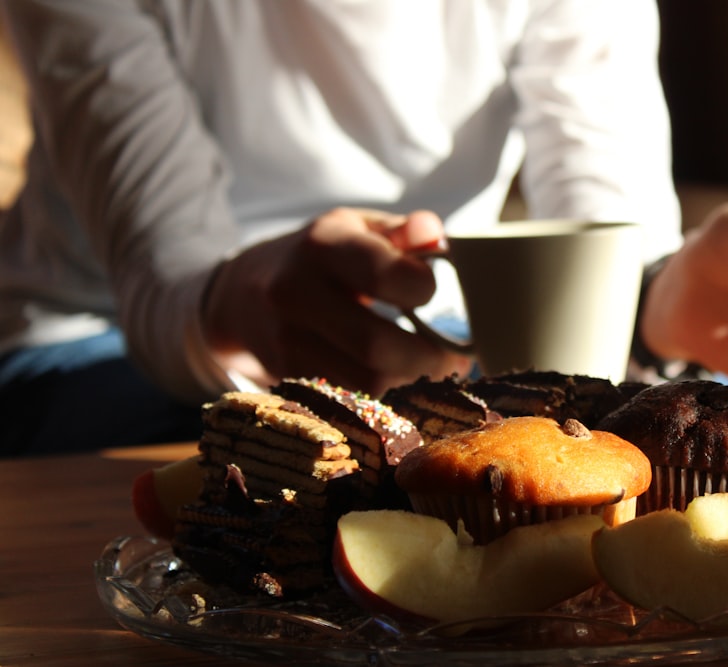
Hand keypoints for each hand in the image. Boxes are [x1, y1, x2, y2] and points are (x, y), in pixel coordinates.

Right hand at [201, 207, 471, 396]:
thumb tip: (434, 234)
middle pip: (375, 345)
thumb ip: (400, 232)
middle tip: (454, 357)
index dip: (422, 289)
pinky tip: (400, 381)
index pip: (382, 273)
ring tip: (432, 370)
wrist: (241, 294)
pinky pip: (349, 400)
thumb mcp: (354, 229)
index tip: (434, 295)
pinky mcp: (286, 377)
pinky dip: (385, 397)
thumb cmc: (319, 258)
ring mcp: (285, 341)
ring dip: (410, 384)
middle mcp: (295, 294)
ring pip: (365, 384)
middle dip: (428, 358)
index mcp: (322, 246)